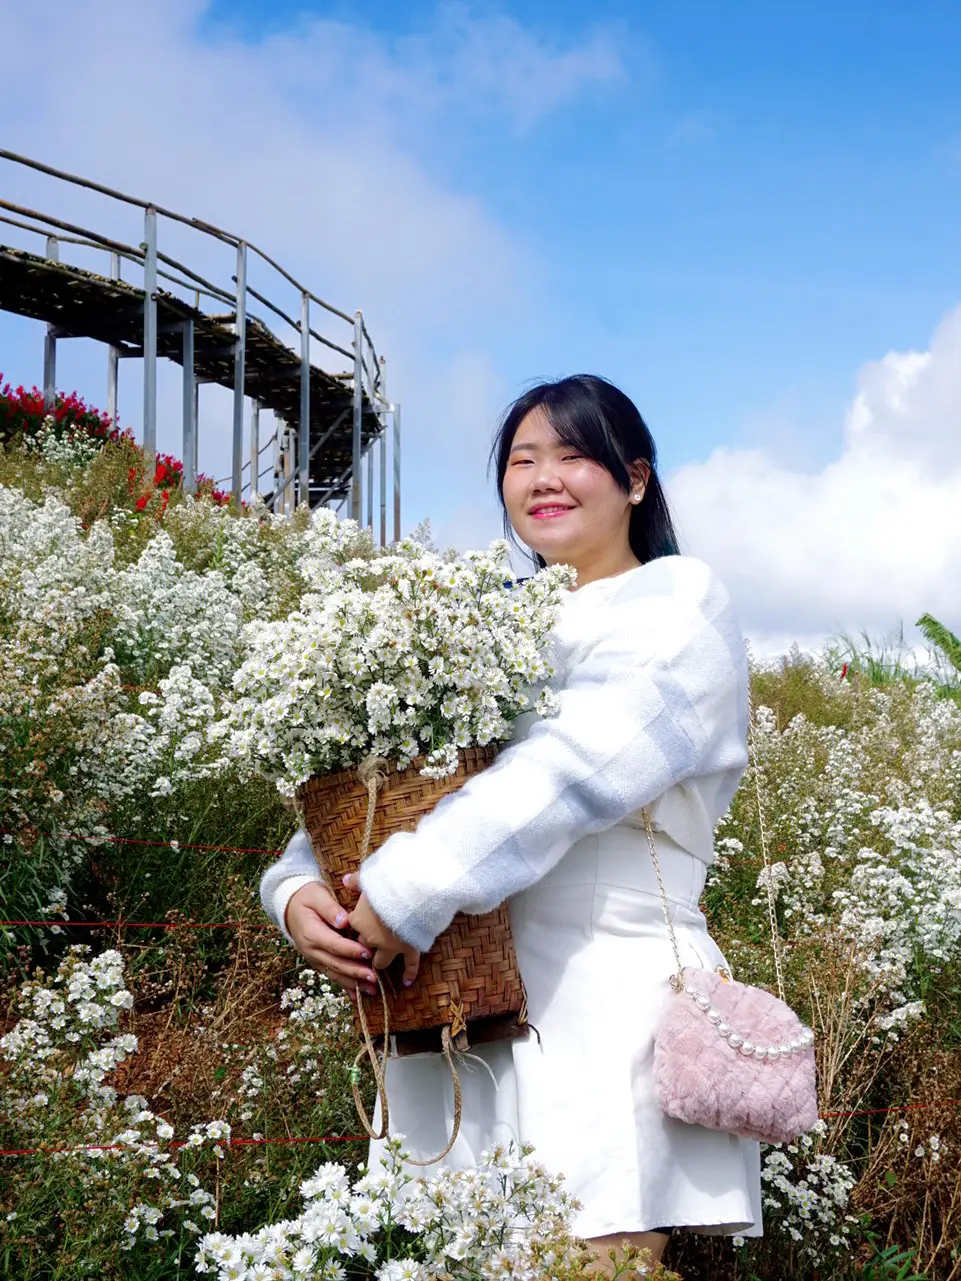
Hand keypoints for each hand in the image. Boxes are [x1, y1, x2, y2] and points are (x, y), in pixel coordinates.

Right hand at [285, 881, 379, 997]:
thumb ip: (330, 908)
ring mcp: (313, 957)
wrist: (290, 906)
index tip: (368, 953)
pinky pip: (331, 975)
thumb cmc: (307, 897)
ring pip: (334, 973)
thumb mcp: (316, 895)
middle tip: (374, 977)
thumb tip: (344, 921)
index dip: (351, 950)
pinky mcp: (318, 961)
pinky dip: (344, 985)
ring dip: (353, 983)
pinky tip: (357, 995)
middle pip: (336, 963)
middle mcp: (311, 949)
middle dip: (356, 972)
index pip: (334, 944)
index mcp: (311, 933)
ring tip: (371, 989)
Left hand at [346, 874, 420, 986]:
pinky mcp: (409, 948)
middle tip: (374, 936)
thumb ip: (357, 881)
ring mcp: (390, 946)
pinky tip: (406, 982)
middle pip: (364, 947)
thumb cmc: (388, 884)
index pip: (353, 927)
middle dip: (367, 944)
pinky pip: (409, 965)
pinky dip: (408, 974)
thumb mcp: (370, 879)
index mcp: (359, 920)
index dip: (358, 923)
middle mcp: (371, 938)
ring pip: (380, 962)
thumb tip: (345, 880)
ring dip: (380, 962)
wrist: (413, 893)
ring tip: (382, 963)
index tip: (363, 917)